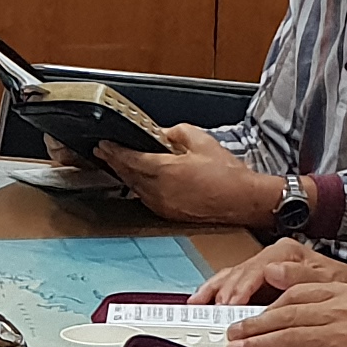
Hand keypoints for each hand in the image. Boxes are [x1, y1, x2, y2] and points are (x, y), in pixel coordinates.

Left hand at [94, 124, 287, 228]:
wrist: (243, 200)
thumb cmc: (227, 174)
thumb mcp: (202, 141)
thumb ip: (177, 133)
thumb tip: (162, 133)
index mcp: (166, 170)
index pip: (130, 159)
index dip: (114, 151)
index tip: (104, 144)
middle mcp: (160, 190)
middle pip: (128, 174)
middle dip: (114, 161)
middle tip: (103, 152)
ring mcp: (163, 205)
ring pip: (135, 187)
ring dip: (125, 175)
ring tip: (117, 164)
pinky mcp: (169, 213)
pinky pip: (146, 198)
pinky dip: (138, 187)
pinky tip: (138, 180)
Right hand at [194, 240, 346, 307]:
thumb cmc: (343, 287)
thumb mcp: (330, 281)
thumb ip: (302, 276)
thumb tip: (272, 271)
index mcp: (286, 253)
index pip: (255, 269)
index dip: (241, 288)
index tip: (231, 305)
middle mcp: (271, 258)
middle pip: (239, 272)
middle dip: (223, 293)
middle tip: (213, 312)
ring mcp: (262, 269)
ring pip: (230, 276)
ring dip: (212, 291)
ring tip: (197, 305)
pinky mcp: (258, 282)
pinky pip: (231, 284)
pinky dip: (216, 292)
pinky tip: (202, 300)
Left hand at [230, 282, 346, 346]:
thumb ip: (320, 295)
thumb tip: (275, 279)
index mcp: (343, 291)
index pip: (295, 293)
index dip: (267, 305)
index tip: (247, 315)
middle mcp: (342, 308)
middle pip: (286, 315)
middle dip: (254, 325)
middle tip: (232, 335)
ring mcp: (343, 334)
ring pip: (290, 338)